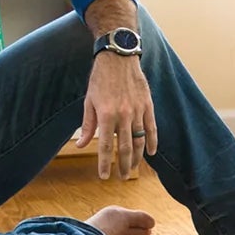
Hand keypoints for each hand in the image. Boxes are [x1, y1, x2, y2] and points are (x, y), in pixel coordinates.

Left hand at [76, 52, 156, 180]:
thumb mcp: (89, 101)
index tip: (104, 176)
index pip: (105, 146)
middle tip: (121, 177)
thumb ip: (88, 125)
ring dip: (137, 158)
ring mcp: (138, 111)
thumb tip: (82, 145)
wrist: (118, 57)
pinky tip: (151, 153)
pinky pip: (152, 129)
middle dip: (123, 165)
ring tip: (133, 168)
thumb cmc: (101, 78)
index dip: (104, 163)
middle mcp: (123, 115)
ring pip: (139, 141)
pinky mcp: (148, 105)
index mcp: (106, 115)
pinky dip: (152, 142)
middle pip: (125, 148)